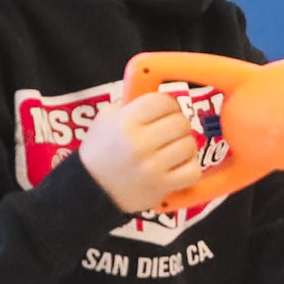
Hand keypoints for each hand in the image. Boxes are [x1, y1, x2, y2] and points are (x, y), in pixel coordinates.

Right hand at [81, 91, 200, 213]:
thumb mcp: (106, 118)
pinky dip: (188, 169)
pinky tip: (176, 168)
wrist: (91, 190)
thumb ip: (131, 103)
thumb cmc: (101, 151)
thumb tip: (159, 93)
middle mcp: (139, 143)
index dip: (168, 105)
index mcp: (126, 122)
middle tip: (169, 132)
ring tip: (171, 151)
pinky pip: (193, 171)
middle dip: (178, 125)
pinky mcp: (162, 186)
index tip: (165, 111)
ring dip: (184, 147)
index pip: (164, 101)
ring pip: (190, 145)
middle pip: (181, 122)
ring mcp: (152, 167)